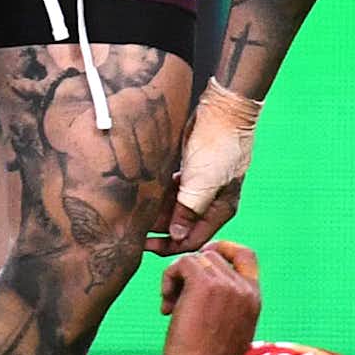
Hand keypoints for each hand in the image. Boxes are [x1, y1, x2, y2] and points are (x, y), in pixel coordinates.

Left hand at [146, 83, 259, 255]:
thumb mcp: (202, 183)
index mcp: (220, 210)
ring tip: (135, 213)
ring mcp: (202, 185)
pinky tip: (144, 194)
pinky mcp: (192, 171)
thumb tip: (176, 236)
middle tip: (132, 229)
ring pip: (176, 207)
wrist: (223, 109)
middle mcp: (212, 201)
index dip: (168, 246)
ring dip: (158, 211)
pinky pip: (173, 190)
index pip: (192, 239)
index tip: (143, 246)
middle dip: (159, 229)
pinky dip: (160, 194)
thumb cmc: (217, 145)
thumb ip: (188, 212)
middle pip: (182, 225)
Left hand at [161, 240, 261, 354]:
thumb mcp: (232, 330)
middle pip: (212, 256)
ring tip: (171, 306)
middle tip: (177, 301)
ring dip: (177, 278)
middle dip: (191, 273)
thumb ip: (229, 305)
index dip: (223, 250)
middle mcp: (243, 287)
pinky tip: (166, 306)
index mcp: (253, 298)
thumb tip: (208, 290)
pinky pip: (182, 263)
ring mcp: (226, 284)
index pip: (245, 255)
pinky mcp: (204, 284)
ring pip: (195, 258)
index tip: (202, 262)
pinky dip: (168, 278)